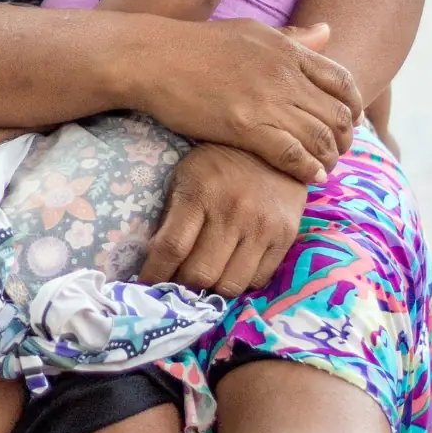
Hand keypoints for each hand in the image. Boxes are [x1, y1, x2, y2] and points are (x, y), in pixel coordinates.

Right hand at [136, 21, 360, 184]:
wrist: (152, 58)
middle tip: (338, 152)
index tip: (350, 121)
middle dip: (345, 138)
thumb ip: (292, 37)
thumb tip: (328, 30)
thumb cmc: (197, 45)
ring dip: (329, 158)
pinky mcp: (245, 126)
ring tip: (324, 168)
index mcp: (286, 49)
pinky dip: (308, 169)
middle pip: (338, 113)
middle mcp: (283, 73)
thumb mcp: (250, 30)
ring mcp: (265, 100)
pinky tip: (309, 177)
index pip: (343, 80)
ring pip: (320, 138)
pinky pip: (293, 155)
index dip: (354, 106)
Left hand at [139, 143, 307, 296]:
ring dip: (213, 288)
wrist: (272, 144)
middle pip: (201, 273)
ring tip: (204, 279)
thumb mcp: (185, 176)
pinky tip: (231, 269)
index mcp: (200, 192)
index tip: (145, 285)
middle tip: (176, 284)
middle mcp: (232, 210)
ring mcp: (262, 225)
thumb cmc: (217, 161)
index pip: (171, 247)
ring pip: (230, 285)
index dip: (155, 274)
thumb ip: (172, 215)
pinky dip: (241, 281)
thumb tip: (155, 259)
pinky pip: (258, 280)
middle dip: (183, 286)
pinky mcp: (285, 236)